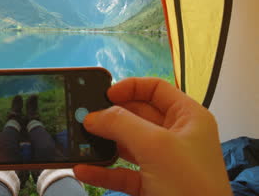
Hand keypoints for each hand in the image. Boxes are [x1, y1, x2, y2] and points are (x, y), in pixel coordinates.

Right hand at [74, 78, 231, 195]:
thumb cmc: (193, 189)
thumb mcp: (157, 147)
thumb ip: (122, 124)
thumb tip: (93, 116)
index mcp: (188, 118)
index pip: (156, 89)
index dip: (130, 87)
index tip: (105, 94)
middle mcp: (175, 137)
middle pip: (136, 115)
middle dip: (110, 116)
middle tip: (85, 117)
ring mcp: (162, 163)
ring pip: (126, 144)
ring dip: (102, 143)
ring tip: (80, 141)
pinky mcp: (150, 185)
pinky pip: (121, 172)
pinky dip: (102, 170)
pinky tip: (84, 169)